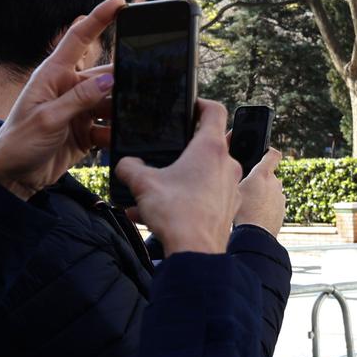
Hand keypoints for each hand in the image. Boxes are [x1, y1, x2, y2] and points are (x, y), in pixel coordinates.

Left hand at [0, 0, 124, 198]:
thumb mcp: (47, 118)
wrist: (12, 177)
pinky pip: (109, 127)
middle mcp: (68, 88)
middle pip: (104, 75)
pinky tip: (125, 137)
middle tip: (146, 79)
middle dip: (124, 77)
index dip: (99, 18)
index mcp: (53, 75)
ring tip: (138, 113)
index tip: (119, 3)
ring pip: (111, 101)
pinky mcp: (85, 132)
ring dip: (123, 108)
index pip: (78, 39)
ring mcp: (78, 110)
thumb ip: (79, 99)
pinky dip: (117, 132)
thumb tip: (110, 79)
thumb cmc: (18, 142)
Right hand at [116, 100, 240, 256]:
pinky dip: (189, 198)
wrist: (195, 252)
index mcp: (210, 148)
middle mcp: (227, 164)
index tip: (189, 106)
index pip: (214, 110)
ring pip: (206, 173)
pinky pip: (208, 196)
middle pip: (209, 144)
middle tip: (166, 153)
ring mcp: (231, 186)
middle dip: (185, 148)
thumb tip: (125, 164)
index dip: (200, 103)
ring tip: (157, 190)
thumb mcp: (143, 184)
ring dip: (184, 177)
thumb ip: (130, 167)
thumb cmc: (176, 213)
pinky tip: (164, 212)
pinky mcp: (229, 207)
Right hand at [233, 149, 285, 235]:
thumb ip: (238, 177)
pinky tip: (255, 215)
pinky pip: (273, 204)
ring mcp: (280, 197)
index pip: (273, 154)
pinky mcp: (282, 210)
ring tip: (249, 205)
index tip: (266, 152)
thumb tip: (233, 172)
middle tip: (246, 189)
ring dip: (264, 194)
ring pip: (271, 191)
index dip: (269, 152)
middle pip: (269, 176)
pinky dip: (267, 206)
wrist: (255, 235)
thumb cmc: (241, 213)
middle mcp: (275, 183)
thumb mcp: (233, 189)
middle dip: (260, 180)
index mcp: (262, 174)